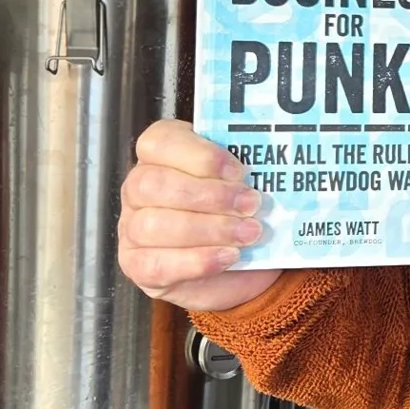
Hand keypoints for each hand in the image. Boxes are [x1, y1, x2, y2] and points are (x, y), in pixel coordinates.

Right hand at [118, 119, 280, 310]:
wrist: (237, 267)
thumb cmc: (237, 214)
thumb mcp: (244, 185)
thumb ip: (250, 170)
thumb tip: (277, 167)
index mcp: (162, 156)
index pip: (159, 141)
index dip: (199, 155)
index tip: (239, 171)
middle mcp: (139, 189)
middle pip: (152, 184)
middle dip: (209, 195)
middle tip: (250, 205)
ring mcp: (132, 229)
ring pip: (152, 225)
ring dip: (209, 229)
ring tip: (249, 233)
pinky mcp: (138, 266)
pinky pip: (156, 264)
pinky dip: (198, 261)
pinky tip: (228, 257)